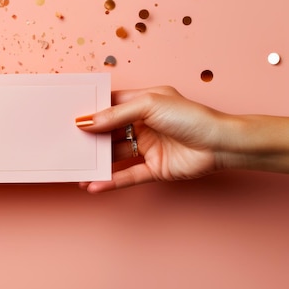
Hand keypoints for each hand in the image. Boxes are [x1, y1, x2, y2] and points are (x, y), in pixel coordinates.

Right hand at [77, 86, 229, 192]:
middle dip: (90, 138)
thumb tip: (86, 121)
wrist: (221, 144)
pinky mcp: (154, 169)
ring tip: (76, 168)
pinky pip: (128, 176)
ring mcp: (148, 147)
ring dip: (97, 162)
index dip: (91, 110)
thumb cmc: (191, 116)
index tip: (69, 115)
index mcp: (141, 103)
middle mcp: (143, 124)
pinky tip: (94, 185)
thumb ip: (115, 114)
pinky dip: (110, 181)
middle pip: (109, 131)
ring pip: (116, 155)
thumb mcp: (149, 105)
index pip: (109, 104)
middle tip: (67, 143)